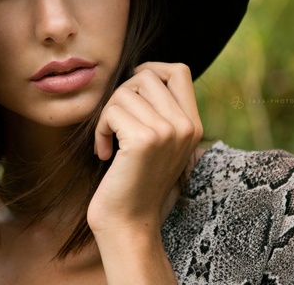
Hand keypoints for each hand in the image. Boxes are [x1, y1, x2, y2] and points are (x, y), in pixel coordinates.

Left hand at [88, 62, 202, 234]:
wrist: (129, 224)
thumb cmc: (135, 181)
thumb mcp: (159, 143)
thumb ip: (160, 111)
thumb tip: (140, 73)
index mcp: (193, 125)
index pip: (179, 71)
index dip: (150, 70)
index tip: (132, 95)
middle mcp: (186, 126)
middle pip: (146, 76)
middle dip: (121, 95)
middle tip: (116, 124)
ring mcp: (168, 132)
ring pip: (124, 92)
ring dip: (107, 114)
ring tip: (110, 141)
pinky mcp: (144, 140)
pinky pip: (111, 111)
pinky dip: (100, 130)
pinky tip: (105, 153)